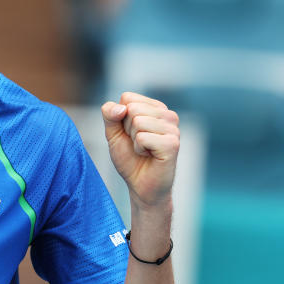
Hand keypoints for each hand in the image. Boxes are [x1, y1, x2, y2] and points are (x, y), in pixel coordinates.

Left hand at [101, 92, 179, 208]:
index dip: (121, 117)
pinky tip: (150, 156)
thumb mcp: (113, 133)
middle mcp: (168, 115)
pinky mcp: (172, 143)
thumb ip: (110, 115)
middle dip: (127, 129)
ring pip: (137, 121)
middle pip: (132, 108)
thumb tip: (122, 108)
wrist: (140, 186)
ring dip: (134, 140)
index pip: (127, 97)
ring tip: (144, 150)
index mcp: (155, 108)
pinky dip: (139, 149)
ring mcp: (173, 128)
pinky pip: (142, 137)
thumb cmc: (129, 158)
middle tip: (137, 144)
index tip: (130, 133)